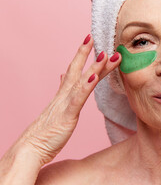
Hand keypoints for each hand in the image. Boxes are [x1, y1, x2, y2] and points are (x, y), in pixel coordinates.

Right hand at [19, 34, 120, 164]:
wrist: (30, 149)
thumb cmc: (46, 132)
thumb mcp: (57, 109)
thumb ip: (63, 92)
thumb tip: (64, 76)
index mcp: (63, 94)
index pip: (74, 70)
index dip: (82, 54)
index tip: (90, 40)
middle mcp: (64, 95)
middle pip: (77, 69)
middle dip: (86, 52)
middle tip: (95, 35)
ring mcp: (65, 103)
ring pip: (82, 80)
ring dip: (94, 66)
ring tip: (105, 53)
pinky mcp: (67, 115)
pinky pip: (78, 98)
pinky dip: (87, 86)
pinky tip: (95, 76)